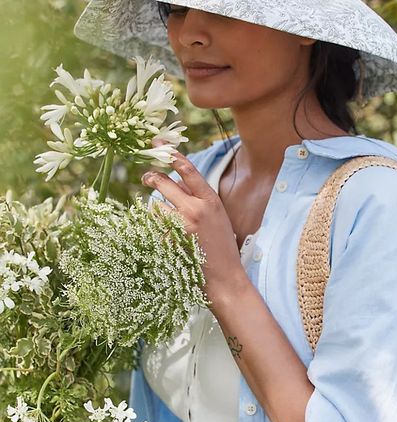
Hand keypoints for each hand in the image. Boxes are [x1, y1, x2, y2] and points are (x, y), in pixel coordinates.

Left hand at [142, 140, 248, 304]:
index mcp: (210, 201)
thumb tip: (176, 181)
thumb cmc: (221, 245)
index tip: (159, 144)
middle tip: (146, 176)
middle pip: (164, 183)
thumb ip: (198, 197)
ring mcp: (181, 226)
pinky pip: (155, 226)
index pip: (188, 170)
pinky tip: (167, 236)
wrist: (224, 277)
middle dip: (151, 177)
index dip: (172, 154)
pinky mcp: (169, 241)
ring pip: (155, 205)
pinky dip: (157, 227)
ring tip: (165, 217)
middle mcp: (195, 210)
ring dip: (156, 208)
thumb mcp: (217, 215)